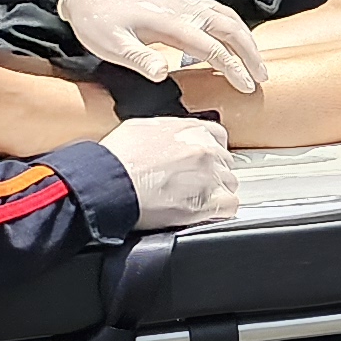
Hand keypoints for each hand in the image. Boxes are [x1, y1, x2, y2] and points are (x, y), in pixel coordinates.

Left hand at [59, 0, 266, 93]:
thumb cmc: (97, 20)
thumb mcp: (110, 45)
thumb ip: (138, 59)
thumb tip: (160, 74)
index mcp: (170, 23)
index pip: (212, 47)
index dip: (233, 67)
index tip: (247, 86)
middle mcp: (183, 11)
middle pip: (229, 28)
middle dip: (249, 53)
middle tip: (262, 77)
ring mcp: (183, 5)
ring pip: (226, 18)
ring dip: (245, 38)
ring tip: (256, 61)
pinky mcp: (180, 3)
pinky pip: (217, 11)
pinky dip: (234, 25)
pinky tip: (235, 37)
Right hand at [106, 116, 240, 230]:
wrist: (110, 181)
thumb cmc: (117, 158)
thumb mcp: (142, 128)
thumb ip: (166, 131)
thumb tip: (168, 139)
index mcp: (191, 129)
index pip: (217, 137)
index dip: (209, 151)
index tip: (201, 162)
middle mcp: (205, 149)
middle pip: (224, 162)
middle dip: (211, 173)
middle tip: (191, 184)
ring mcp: (210, 176)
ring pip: (229, 184)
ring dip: (216, 192)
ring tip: (194, 200)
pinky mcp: (207, 202)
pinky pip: (230, 206)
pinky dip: (220, 211)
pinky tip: (206, 212)